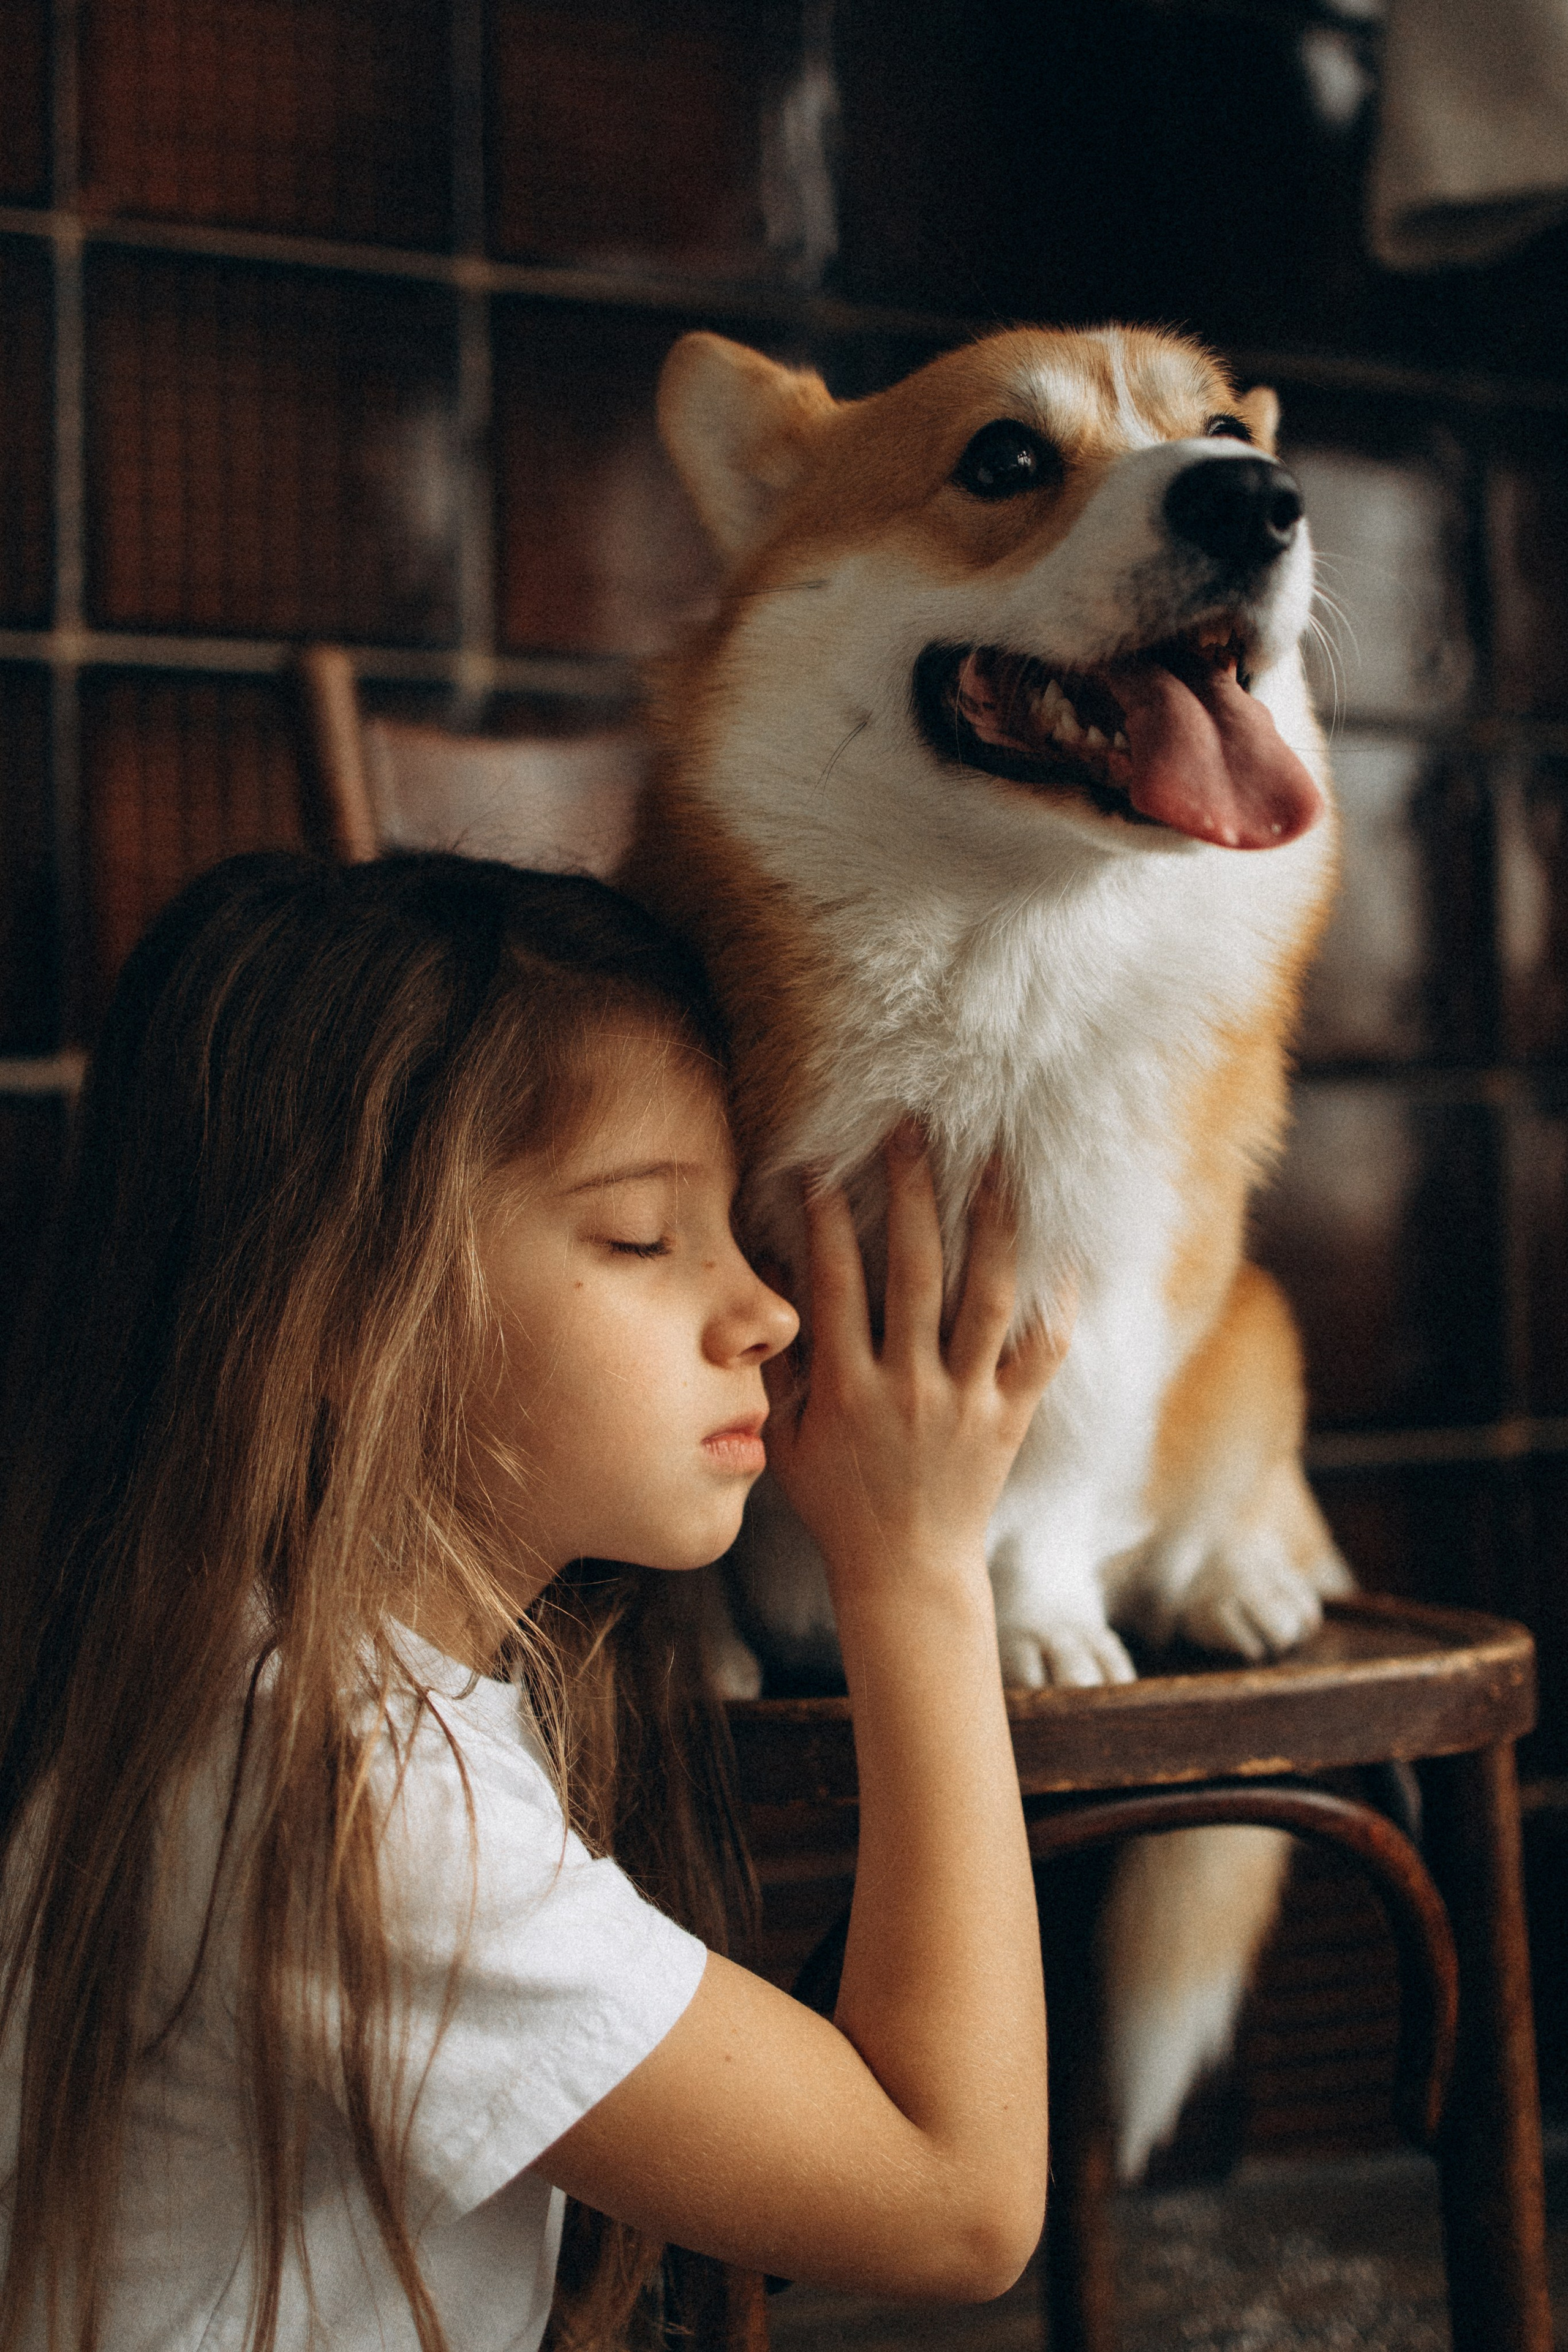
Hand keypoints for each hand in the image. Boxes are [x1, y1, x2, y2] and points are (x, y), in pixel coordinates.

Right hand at [763, 1126, 1073, 1597]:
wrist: (904, 1572)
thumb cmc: (837, 1502)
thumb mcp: (788, 1440)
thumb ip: (780, 1368)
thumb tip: (770, 1292)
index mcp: (847, 1389)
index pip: (835, 1283)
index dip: (825, 1221)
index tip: (821, 1167)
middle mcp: (909, 1387)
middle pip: (916, 1270)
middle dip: (912, 1193)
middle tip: (913, 1132)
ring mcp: (965, 1401)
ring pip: (986, 1298)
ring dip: (992, 1225)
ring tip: (997, 1165)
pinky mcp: (1009, 1417)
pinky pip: (1040, 1352)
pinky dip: (1054, 1302)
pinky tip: (1061, 1251)